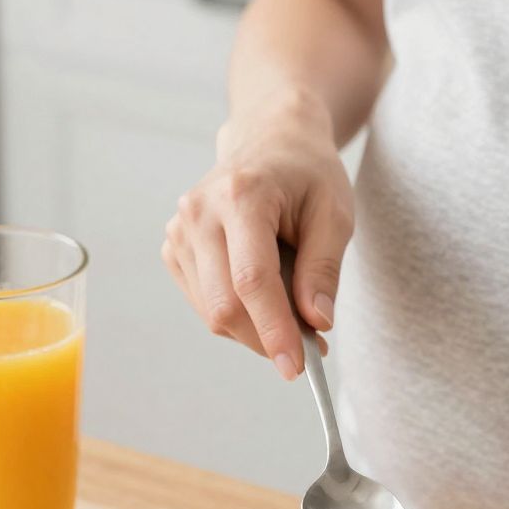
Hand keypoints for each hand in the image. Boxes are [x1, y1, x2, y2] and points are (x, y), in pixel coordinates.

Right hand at [161, 88, 352, 379]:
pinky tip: (263, 295)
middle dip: (267, 339)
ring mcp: (179, 230)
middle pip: (225, 304)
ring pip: (212, 311)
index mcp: (242, 196)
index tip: (296, 368)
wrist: (270, 140)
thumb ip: (323, 269)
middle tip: (310, 347)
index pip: (252, 281)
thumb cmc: (308, 174)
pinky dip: (237, 314)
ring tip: (292, 312)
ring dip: (254, 330)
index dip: (274, 330)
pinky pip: (204, 303)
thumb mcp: (335, 213)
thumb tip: (316, 324)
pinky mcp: (173, 247)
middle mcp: (199, 213)